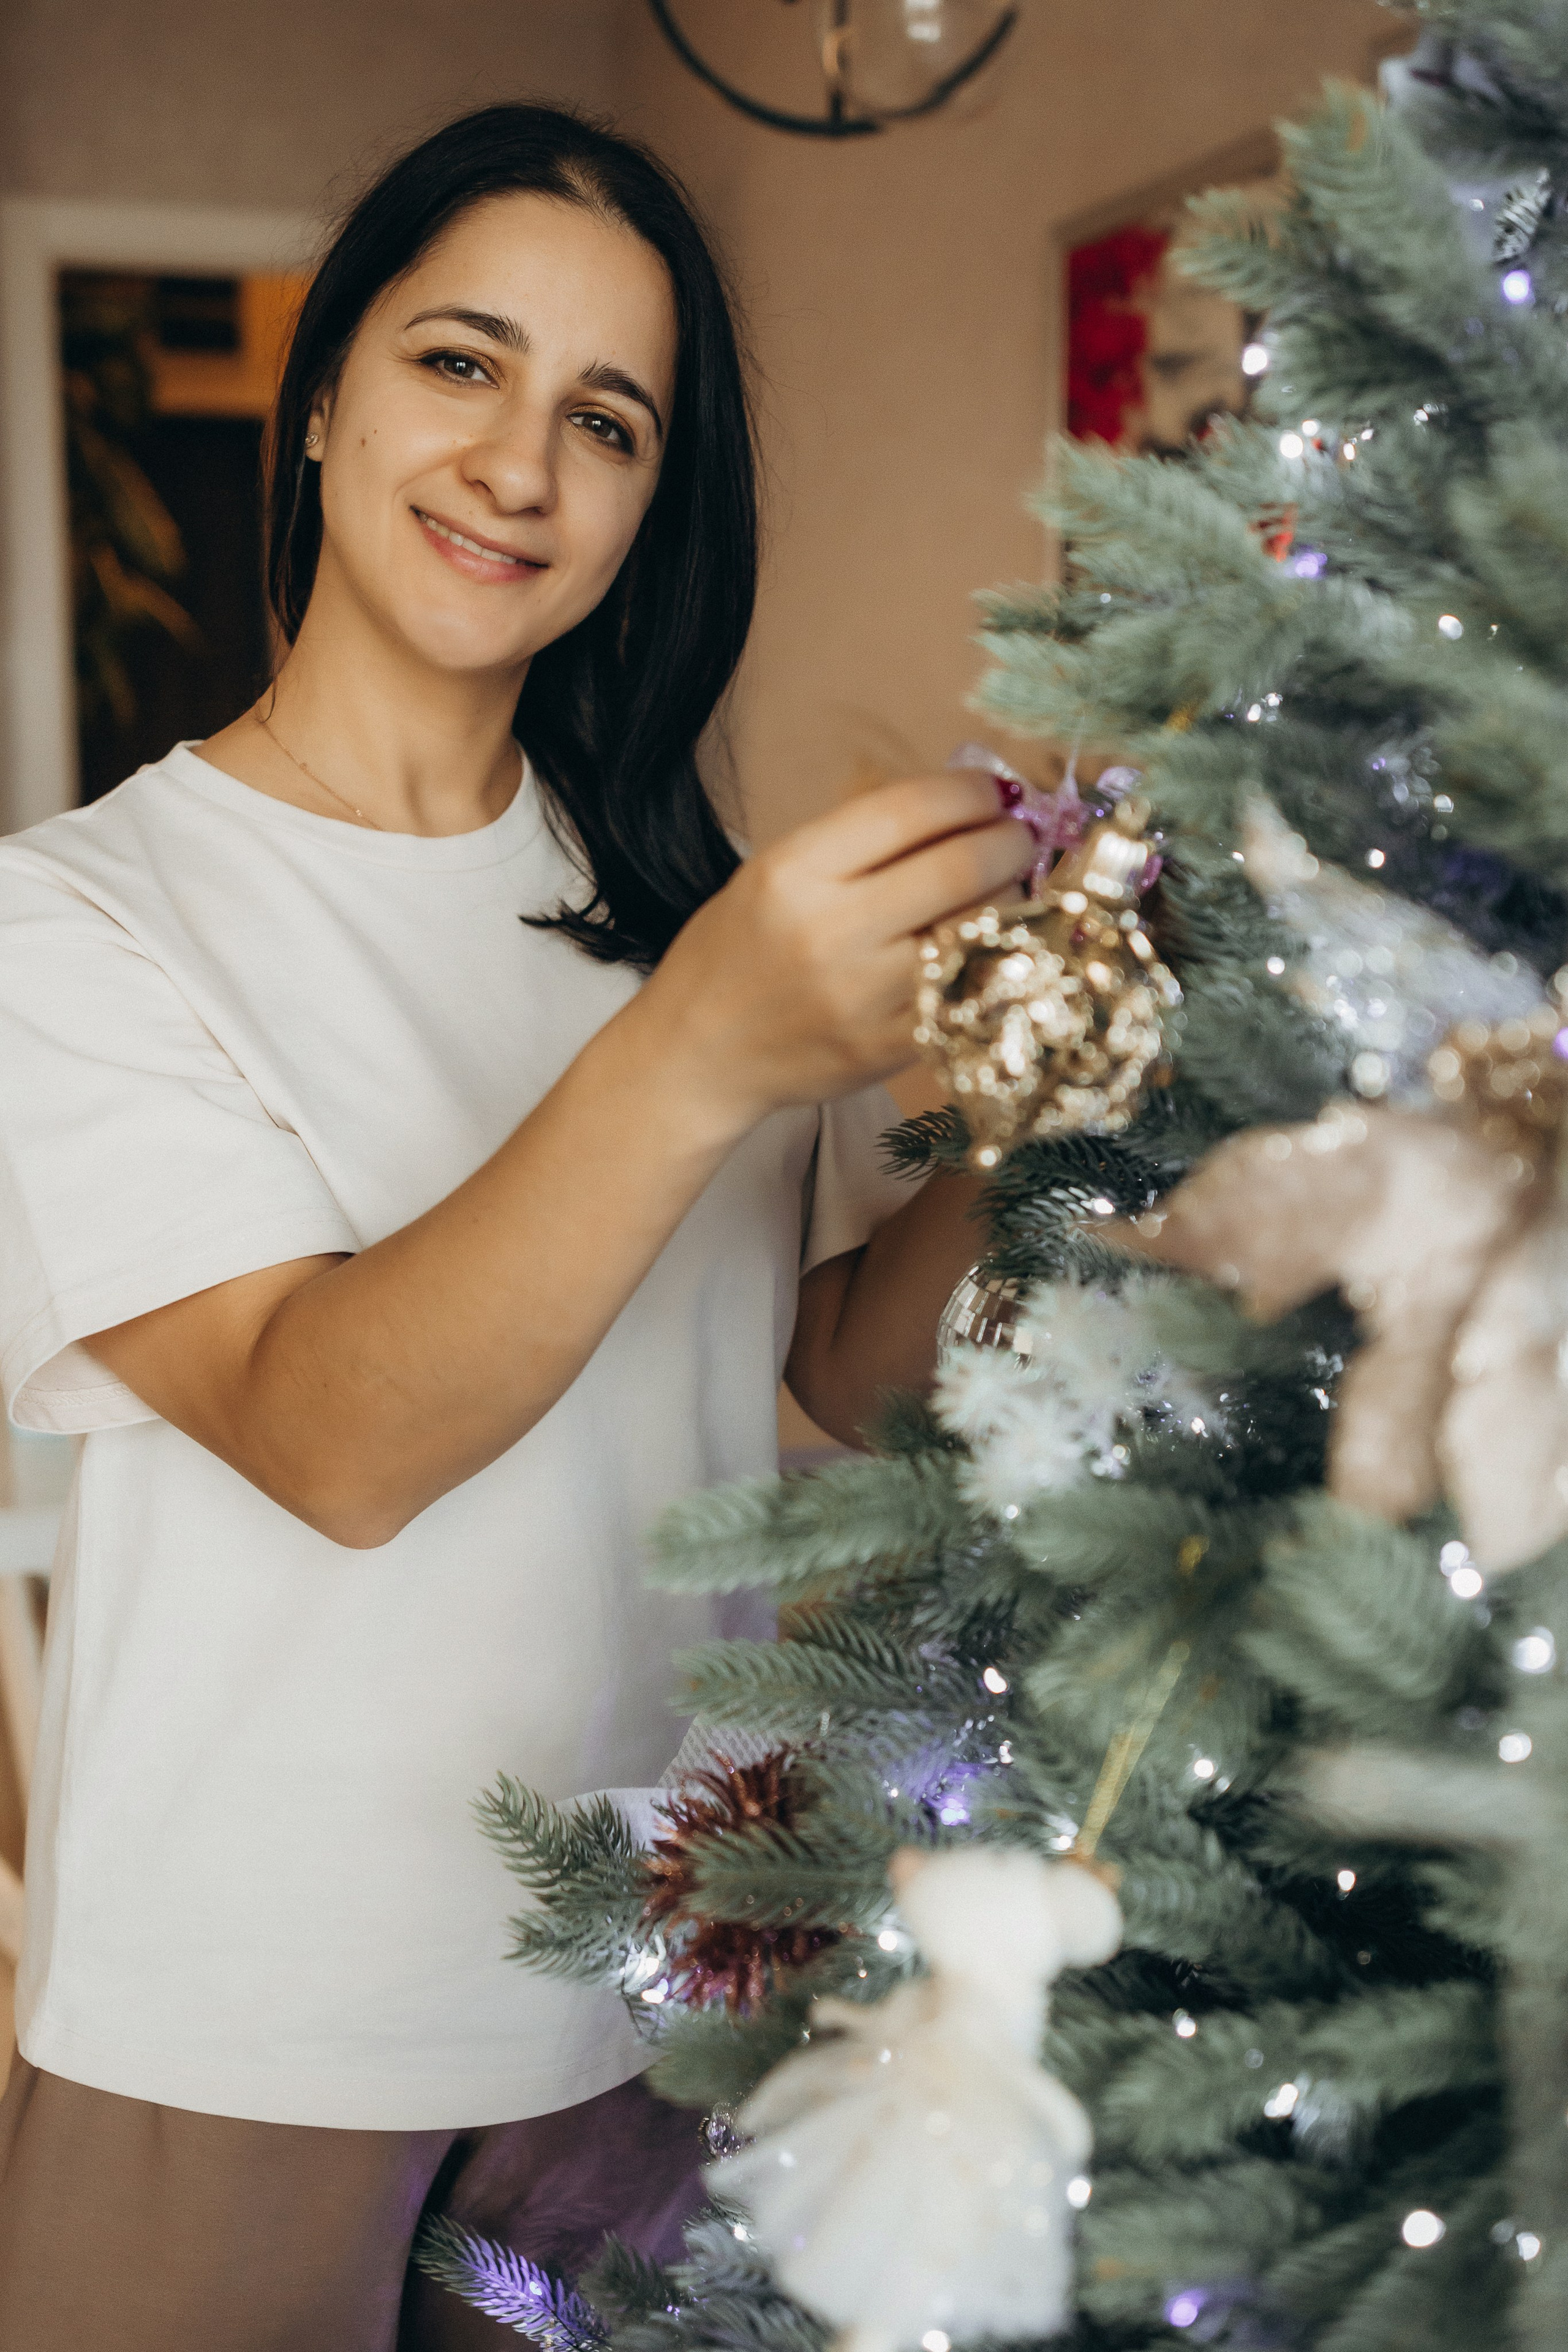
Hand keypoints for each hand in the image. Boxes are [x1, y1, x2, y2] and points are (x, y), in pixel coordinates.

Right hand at [632, 774, 1034, 1131]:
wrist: (700, 1053)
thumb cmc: (739, 952)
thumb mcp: (775, 872)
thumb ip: (861, 840)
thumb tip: (963, 800)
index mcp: (794, 872)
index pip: (909, 810)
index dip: (969, 791)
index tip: (992, 790)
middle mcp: (830, 931)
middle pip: (960, 868)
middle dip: (1009, 841)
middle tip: (1018, 836)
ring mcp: (863, 998)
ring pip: (978, 933)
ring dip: (1010, 902)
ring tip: (1005, 890)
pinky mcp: (887, 1050)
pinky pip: (969, 995)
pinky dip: (993, 964)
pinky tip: (991, 948)